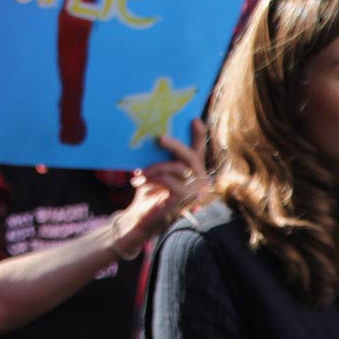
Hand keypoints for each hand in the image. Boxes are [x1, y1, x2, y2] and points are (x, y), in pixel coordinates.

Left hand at [112, 119, 210, 251]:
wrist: (139, 219)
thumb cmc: (148, 194)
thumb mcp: (154, 172)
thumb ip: (160, 158)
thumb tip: (155, 136)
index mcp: (192, 172)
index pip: (198, 151)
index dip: (199, 135)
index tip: (194, 119)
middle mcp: (198, 181)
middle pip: (192, 157)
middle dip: (175, 145)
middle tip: (159, 138)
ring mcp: (193, 193)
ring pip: (179, 168)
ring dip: (156, 168)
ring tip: (139, 173)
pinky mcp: (183, 201)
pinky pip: (171, 182)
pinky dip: (156, 179)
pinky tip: (142, 183)